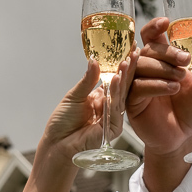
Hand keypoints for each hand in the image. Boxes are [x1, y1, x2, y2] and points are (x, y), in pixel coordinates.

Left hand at [40, 51, 138, 165]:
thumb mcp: (74, 96)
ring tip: (126, 61)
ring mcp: (113, 118)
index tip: (128, 48)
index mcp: (102, 98)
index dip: (121, 65)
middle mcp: (110, 107)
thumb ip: (87, 80)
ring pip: (120, 95)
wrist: (57, 144)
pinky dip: (115, 93)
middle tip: (134, 51)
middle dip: (128, 68)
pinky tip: (116, 79)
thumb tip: (95, 60)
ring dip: (123, 78)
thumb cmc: (63, 122)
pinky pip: (115, 108)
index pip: (115, 79)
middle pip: (122, 85)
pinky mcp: (112, 128)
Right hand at [126, 17, 191, 157]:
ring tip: (181, 79)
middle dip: (167, 52)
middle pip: (148, 49)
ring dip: (162, 69)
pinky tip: (172, 89)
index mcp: (161, 59)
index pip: (151, 35)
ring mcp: (136, 83)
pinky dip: (156, 85)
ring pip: (141, 65)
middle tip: (186, 61)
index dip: (155, 26)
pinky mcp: (132, 101)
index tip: (166, 23)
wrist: (184, 135)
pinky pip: (138, 86)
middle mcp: (146, 68)